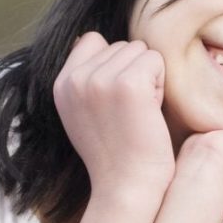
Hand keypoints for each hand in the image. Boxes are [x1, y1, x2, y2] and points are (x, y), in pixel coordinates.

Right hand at [53, 32, 174, 193]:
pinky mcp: (128, 84)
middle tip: (132, 111)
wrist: (128, 183)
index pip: (92, 40)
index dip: (115, 64)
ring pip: (141, 51)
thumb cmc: (119, 151)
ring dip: (150, 78)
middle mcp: (76, 79)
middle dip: (135, 72)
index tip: (117, 100)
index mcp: (61, 84)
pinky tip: (151, 110)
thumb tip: (93, 38)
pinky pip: (155, 60)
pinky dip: (161, 83)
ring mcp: (100, 80)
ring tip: (141, 111)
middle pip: (122, 45)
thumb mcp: (86, 111)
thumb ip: (86, 78)